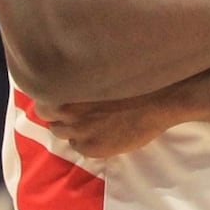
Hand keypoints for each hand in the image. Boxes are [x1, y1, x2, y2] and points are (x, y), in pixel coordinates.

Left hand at [38, 64, 209, 158]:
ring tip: (87, 118)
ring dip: (70, 126)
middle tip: (72, 105)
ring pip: (61, 133)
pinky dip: (85, 139)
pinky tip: (101, 130)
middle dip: (56, 110)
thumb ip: (81, 68)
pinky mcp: (95, 149)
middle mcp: (68, 110)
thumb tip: (66, 61)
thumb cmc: (140, 70)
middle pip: (47, 115)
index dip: (50, 91)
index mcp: (68, 85)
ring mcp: (81, 132)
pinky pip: (79, 146)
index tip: (59, 89)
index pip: (41, 94)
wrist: (168, 97)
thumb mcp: (105, 60)